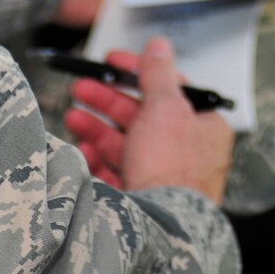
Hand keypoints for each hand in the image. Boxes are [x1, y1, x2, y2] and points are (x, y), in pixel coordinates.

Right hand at [65, 38, 232, 204]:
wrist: (159, 227)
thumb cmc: (171, 168)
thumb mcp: (165, 108)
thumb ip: (158, 74)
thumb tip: (158, 46)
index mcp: (202, 127)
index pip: (168, 90)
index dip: (136, 73)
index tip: (110, 62)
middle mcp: (185, 153)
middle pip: (142, 117)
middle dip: (108, 101)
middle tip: (81, 89)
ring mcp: (162, 178)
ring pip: (125, 145)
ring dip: (97, 129)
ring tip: (73, 119)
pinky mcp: (142, 200)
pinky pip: (116, 174)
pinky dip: (97, 161)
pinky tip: (82, 153)